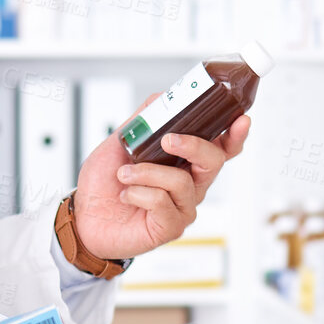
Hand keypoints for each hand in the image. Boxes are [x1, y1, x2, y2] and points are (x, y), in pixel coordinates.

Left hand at [70, 102, 251, 260]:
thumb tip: (164, 96)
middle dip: (193, 145)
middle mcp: (190, 184)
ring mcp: (182, 207)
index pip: (220, 148)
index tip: (241, 119)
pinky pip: (163, 203)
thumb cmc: (104, 182)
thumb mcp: (120, 141)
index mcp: (184, 162)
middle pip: (214, 161)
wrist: (82, 216)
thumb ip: (144, 120)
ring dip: (148, 173)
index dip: (235, 134)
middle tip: (168, 140)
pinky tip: (126, 194)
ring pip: (182, 182)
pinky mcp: (170, 227)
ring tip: (124, 174)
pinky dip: (139, 193)